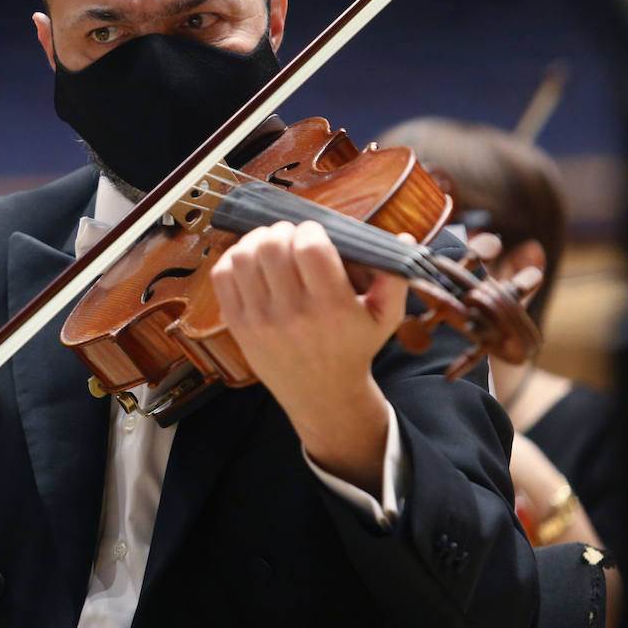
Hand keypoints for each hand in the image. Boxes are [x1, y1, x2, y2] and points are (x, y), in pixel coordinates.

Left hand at [211, 220, 408, 494]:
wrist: (323, 395)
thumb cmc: (354, 347)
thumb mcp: (385, 318)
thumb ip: (395, 278)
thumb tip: (405, 237)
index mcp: (331, 307)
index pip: (310, 248)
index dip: (311, 231)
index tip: (316, 236)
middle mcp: (292, 313)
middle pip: (273, 246)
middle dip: (284, 232)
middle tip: (293, 239)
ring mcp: (260, 320)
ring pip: (244, 256)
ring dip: (257, 241)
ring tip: (271, 246)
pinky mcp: (238, 325)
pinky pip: (222, 276)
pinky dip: (233, 258)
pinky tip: (251, 261)